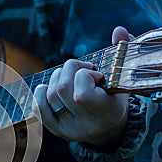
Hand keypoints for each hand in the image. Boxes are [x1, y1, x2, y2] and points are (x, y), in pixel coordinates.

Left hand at [33, 26, 131, 146]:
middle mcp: (87, 125)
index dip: (84, 76)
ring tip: (69, 76)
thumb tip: (118, 30)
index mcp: (108, 113)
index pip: (82, 95)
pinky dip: (40, 93)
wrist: (108, 129)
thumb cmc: (114, 98)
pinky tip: (49, 87)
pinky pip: (39, 109)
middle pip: (62, 90)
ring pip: (50, 96)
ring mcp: (69, 129)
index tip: (94, 74)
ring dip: (56, 77)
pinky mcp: (56, 130)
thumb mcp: (122, 79)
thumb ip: (121, 53)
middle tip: (80, 69)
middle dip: (68, 70)